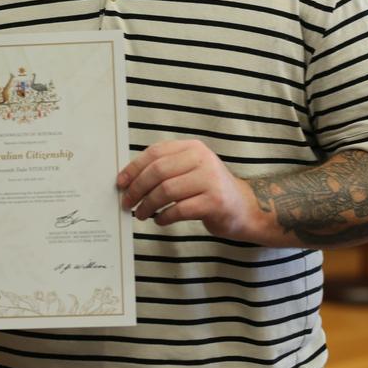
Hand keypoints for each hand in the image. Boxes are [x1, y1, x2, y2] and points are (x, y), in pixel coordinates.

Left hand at [116, 139, 257, 240]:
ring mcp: (210, 180)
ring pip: (166, 190)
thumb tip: (129, 179)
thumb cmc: (210, 190)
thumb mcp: (190, 169)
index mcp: (192, 147)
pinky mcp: (215, 202)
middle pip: (157, 171)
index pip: (154, 153)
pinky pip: (179, 209)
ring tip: (141, 214)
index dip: (133, 168)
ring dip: (147, 205)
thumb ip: (166, 168)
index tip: (120, 183)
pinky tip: (160, 220)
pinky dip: (164, 217)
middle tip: (127, 202)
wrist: (246, 208)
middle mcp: (202, 159)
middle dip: (137, 188)